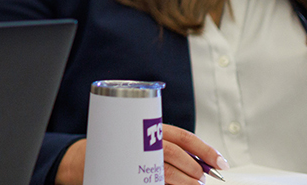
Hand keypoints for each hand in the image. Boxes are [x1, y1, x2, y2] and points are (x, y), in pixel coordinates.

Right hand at [54, 126, 224, 184]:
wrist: (86, 160)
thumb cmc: (122, 149)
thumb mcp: (145, 140)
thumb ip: (170, 147)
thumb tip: (205, 164)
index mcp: (149, 127)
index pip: (183, 137)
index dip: (205, 149)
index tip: (221, 163)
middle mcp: (141, 140)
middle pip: (174, 154)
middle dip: (194, 169)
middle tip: (203, 179)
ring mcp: (133, 158)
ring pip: (165, 172)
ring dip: (185, 183)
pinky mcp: (130, 175)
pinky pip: (154, 182)